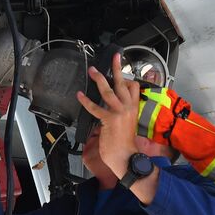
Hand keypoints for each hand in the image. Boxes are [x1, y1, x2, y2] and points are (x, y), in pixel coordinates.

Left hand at [76, 53, 139, 175]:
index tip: (122, 72)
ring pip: (109, 91)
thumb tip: (112, 108)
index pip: (134, 86)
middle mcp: (128, 107)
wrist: (127, 156)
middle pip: (123, 83)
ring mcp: (119, 113)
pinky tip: (80, 95)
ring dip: (99, 79)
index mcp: (134, 108)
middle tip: (114, 57)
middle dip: (117, 68)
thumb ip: (122, 113)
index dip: (127, 78)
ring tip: (92, 71)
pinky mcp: (109, 120)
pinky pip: (96, 107)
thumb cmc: (126, 144)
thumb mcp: (128, 124)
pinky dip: (86, 101)